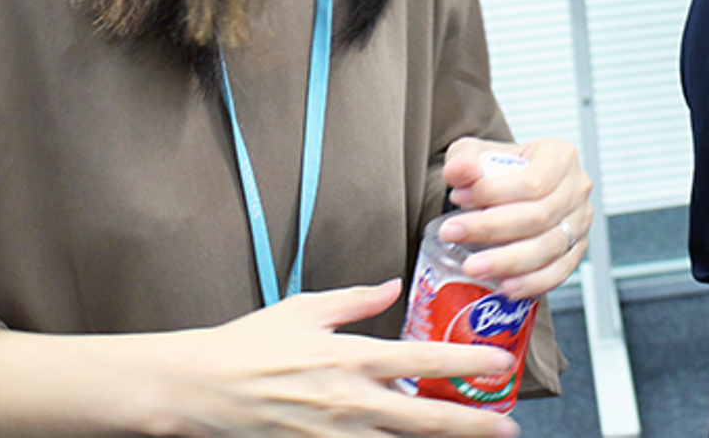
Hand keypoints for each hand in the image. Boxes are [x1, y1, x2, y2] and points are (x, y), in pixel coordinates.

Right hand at [0, 281, 522, 435]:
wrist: (200, 389)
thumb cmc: (249, 343)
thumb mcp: (306, 308)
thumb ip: (356, 300)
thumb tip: (391, 286)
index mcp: (350, 356)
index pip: (422, 359)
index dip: (466, 362)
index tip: (501, 362)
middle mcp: (349, 401)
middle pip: (423, 418)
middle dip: (470, 425)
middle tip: (508, 429)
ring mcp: (333, 434)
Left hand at [440, 137, 592, 297]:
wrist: (512, 189)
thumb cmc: (499, 169)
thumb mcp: (477, 153)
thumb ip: (464, 160)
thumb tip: (459, 171)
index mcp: (560, 156)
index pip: (532, 180)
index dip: (494, 192)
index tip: (460, 198)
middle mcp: (576, 188)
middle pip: (538, 216)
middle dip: (491, 228)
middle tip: (454, 233)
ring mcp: (579, 222)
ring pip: (548, 247)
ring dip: (507, 260)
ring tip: (473, 266)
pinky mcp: (576, 250)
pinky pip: (559, 272)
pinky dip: (532, 282)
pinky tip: (506, 285)